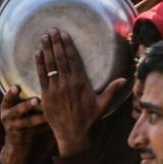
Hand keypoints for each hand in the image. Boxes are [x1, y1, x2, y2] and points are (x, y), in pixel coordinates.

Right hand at [0, 85, 46, 163]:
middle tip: (37, 100)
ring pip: (27, 122)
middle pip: (17, 110)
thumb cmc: (20, 119)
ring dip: (38, 118)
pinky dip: (44, 128)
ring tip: (48, 115)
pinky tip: (53, 124)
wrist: (16, 144)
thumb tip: (42, 81)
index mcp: (6, 107)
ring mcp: (14, 128)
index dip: (11, 93)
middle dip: (27, 105)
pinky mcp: (22, 137)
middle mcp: (7, 117)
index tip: (17, 87)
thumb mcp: (17, 109)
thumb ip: (24, 98)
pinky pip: (35, 132)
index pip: (7, 98)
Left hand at [35, 29, 127, 156]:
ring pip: (50, 65)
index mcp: (81, 83)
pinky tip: (37, 53)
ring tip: (44, 37)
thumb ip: (112, 90)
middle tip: (52, 30)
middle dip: (56, 43)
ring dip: (46, 50)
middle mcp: (68, 83)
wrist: (73, 133)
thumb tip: (125, 79)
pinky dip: (39, 64)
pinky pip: (41, 76)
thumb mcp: (103, 104)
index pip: (73, 59)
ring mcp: (56, 89)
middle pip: (61, 59)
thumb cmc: (88, 118)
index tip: (64, 35)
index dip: (68, 46)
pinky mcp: (46, 95)